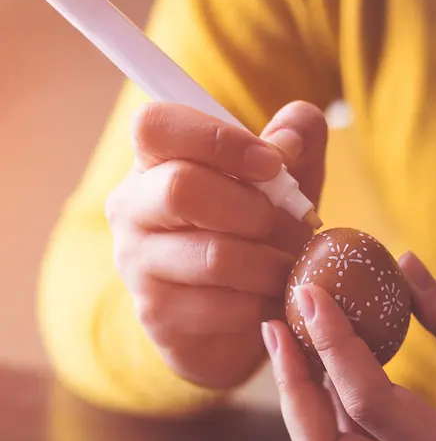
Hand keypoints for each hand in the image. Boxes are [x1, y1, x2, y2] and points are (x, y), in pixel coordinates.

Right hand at [106, 100, 327, 389]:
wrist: (242, 314)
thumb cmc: (260, 233)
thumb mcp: (288, 179)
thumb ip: (298, 139)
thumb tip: (292, 135)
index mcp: (154, 161)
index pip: (156, 125)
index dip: (218, 138)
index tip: (272, 163)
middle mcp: (131, 208)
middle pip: (181, 188)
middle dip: (253, 208)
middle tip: (285, 225)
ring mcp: (137, 265)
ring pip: (213, 256)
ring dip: (270, 263)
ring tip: (289, 267)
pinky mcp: (158, 315)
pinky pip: (224, 306)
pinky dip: (265, 304)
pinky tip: (275, 300)